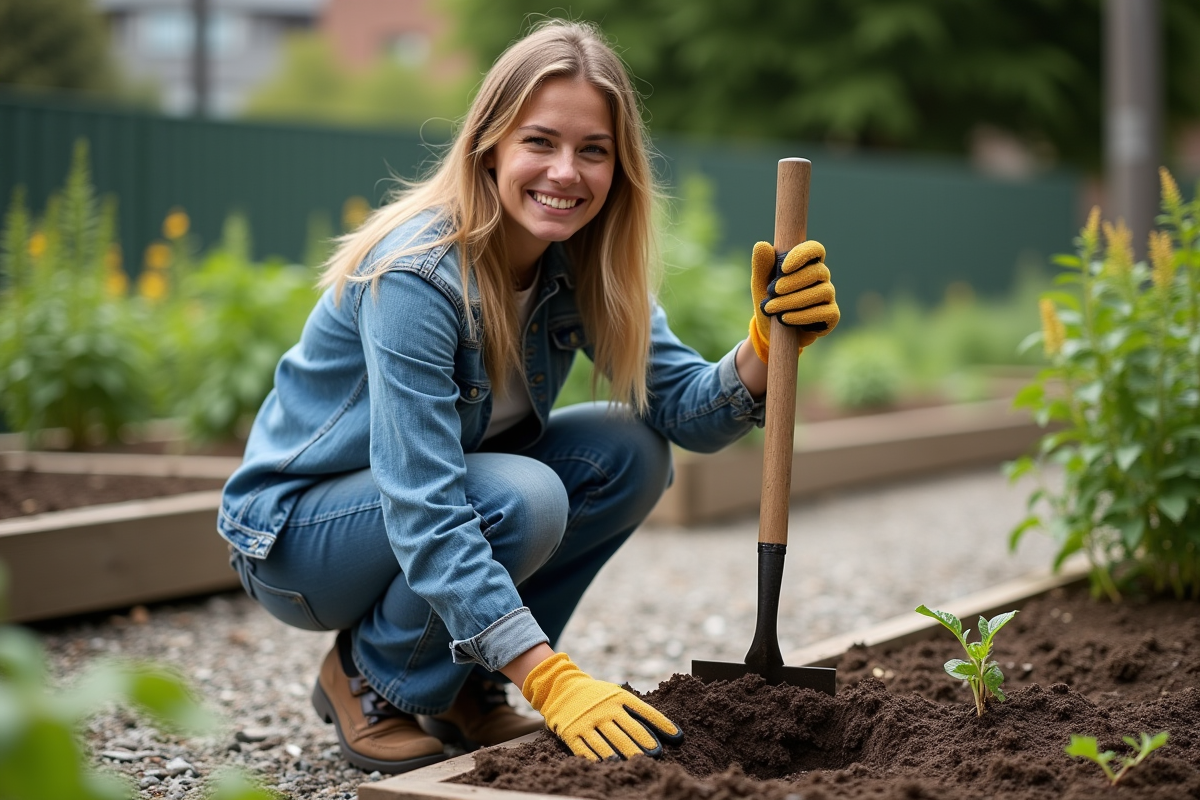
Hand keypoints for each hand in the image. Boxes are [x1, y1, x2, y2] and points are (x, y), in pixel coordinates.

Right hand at [521, 652, 681, 760]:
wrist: (560, 687)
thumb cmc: (596, 695)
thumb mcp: (616, 695)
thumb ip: (636, 710)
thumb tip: (664, 729)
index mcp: (618, 698)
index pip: (644, 711)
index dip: (661, 724)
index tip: (677, 737)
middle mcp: (603, 709)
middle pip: (627, 729)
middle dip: (643, 742)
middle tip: (656, 755)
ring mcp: (586, 721)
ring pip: (607, 740)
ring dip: (621, 752)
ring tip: (634, 762)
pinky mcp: (571, 732)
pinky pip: (585, 747)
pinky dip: (597, 757)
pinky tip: (608, 764)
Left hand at [748, 240, 839, 362]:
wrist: (771, 331)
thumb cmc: (769, 301)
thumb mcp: (760, 283)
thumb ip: (762, 265)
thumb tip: (762, 244)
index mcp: (806, 263)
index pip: (815, 249)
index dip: (802, 255)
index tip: (783, 268)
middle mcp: (821, 277)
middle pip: (817, 272)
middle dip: (792, 282)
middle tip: (771, 291)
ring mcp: (828, 296)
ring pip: (820, 292)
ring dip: (793, 301)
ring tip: (771, 308)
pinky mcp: (831, 315)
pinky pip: (824, 312)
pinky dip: (802, 316)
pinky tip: (785, 318)